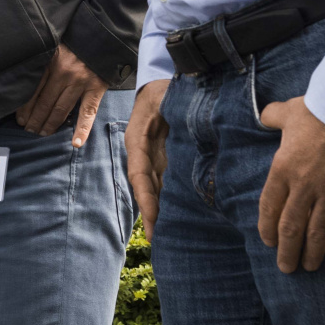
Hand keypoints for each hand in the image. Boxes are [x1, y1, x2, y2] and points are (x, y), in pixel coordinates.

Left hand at [18, 44, 108, 139]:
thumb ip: (44, 61)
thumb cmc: (77, 41)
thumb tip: (26, 81)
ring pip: (61, 109)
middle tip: (28, 130)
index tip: (19, 118)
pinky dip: (82, 129)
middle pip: (45, 102)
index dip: (25, 107)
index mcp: (51, 61)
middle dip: (35, 119)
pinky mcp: (96, 88)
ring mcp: (80, 82)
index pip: (33, 90)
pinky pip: (87, 113)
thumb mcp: (55, 45)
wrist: (103, 34)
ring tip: (42, 134)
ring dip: (50, 124)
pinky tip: (76, 143)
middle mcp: (63, 73)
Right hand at [131, 79, 170, 238]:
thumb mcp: (165, 96)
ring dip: (159, 211)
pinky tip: (177, 216)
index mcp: (138, 140)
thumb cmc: (165, 89)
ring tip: (165, 236)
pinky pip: (165, 182)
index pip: (139, 174)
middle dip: (150, 213)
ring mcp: (153, 158)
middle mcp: (143, 153)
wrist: (162, 85)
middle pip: (145, 187)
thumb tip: (187, 127)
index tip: (153, 218)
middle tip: (156, 239)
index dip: (146, 197)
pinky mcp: (164, 160)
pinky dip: (168, 200)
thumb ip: (170, 111)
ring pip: (154, 189)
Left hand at [256, 97, 324, 272]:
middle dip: (287, 252)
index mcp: (283, 170)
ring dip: (314, 253)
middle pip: (291, 229)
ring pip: (319, 233)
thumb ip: (274, 116)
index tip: (269, 242)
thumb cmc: (321, 108)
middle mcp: (305, 187)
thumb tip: (265, 115)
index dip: (268, 228)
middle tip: (287, 268)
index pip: (269, 208)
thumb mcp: (289, 110)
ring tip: (311, 266)